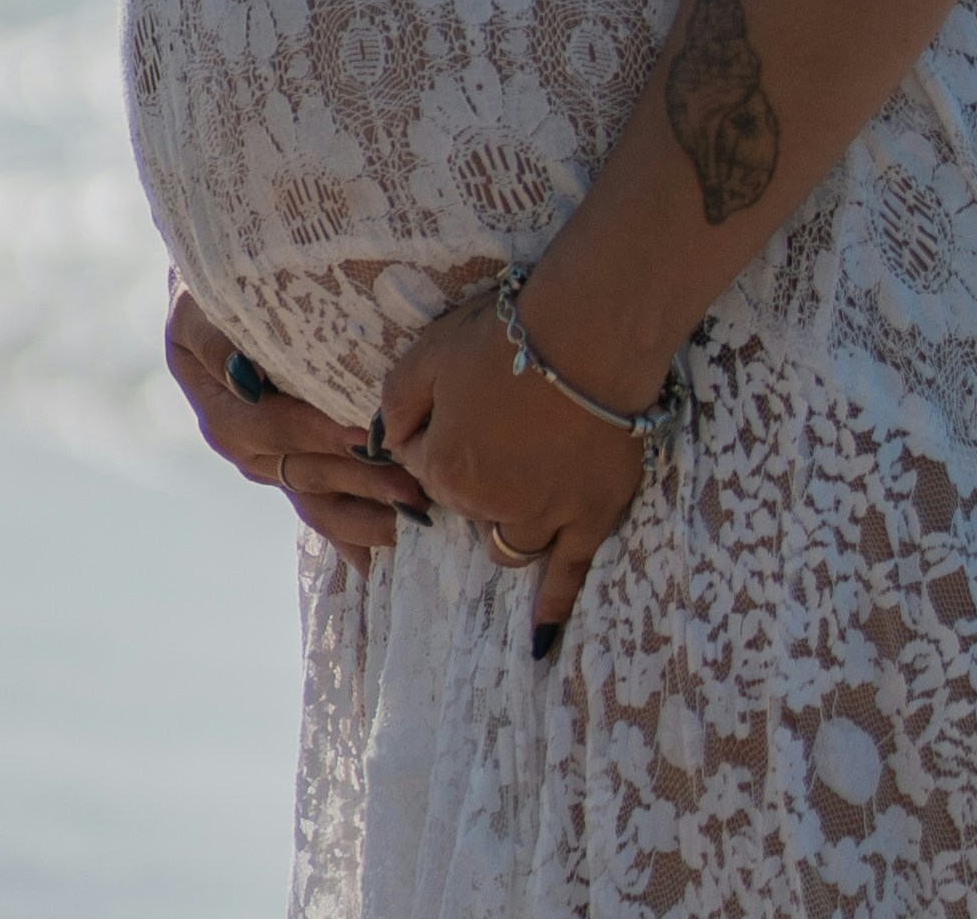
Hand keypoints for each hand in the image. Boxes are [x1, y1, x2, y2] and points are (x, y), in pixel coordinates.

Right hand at [164, 281, 430, 573]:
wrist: (214, 296)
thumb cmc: (218, 288)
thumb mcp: (204, 307)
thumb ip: (218, 340)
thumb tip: (246, 380)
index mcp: (219, 405)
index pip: (271, 426)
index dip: (318, 431)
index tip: (365, 434)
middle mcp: (239, 443)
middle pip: (301, 469)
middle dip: (358, 480)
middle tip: (411, 486)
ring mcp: (264, 461)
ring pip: (314, 496)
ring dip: (363, 511)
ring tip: (411, 521)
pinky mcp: (286, 468)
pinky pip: (316, 507)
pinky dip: (348, 532)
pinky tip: (378, 557)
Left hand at [381, 289, 646, 647]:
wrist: (592, 333)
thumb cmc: (508, 337)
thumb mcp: (430, 353)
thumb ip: (396, 402)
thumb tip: (384, 442)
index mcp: (444, 468)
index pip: (421, 467)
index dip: (437, 431)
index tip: (462, 401)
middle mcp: (488, 505)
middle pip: (466, 506)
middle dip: (472, 475)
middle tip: (499, 428)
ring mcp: (542, 518)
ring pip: (508, 543)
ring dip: (503, 525)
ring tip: (518, 492)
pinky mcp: (590, 517)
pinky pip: (567, 575)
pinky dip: (552, 610)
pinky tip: (540, 643)